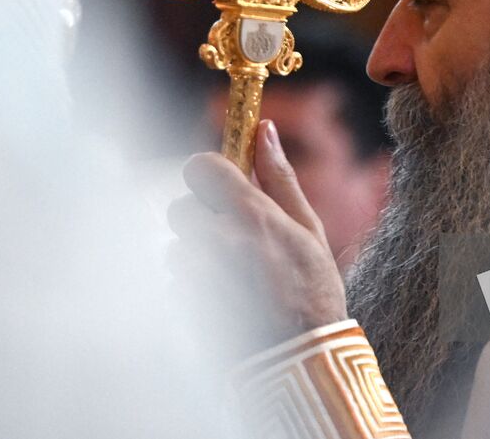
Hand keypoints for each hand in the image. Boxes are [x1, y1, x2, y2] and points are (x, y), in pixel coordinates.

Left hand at [168, 120, 347, 347]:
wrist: (300, 360)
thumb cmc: (313, 290)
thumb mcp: (310, 228)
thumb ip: (280, 177)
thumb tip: (263, 129)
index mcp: (250, 214)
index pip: (200, 166)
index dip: (210, 173)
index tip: (225, 187)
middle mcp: (216, 239)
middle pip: (181, 206)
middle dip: (202, 217)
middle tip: (235, 238)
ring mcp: (196, 273)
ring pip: (176, 245)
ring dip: (197, 254)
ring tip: (235, 275)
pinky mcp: (184, 302)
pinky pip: (176, 279)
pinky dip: (194, 284)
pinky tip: (226, 298)